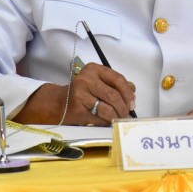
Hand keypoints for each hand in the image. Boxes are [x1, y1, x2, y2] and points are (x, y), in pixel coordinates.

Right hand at [14, 63, 135, 125]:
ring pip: (107, 109)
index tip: (132, 103)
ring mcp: (80, 95)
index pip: (117, 79)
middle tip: (127, 113)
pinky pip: (98, 119)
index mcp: (94, 69)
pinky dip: (107, 122)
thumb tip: (132, 90)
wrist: (59, 103)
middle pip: (113, 95)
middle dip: (123, 107)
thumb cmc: (84, 91)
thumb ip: (115, 83)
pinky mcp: (77, 110)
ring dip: (116, 116)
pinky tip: (108, 122)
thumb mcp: (98, 81)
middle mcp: (86, 80)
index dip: (128, 92)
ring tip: (119, 118)